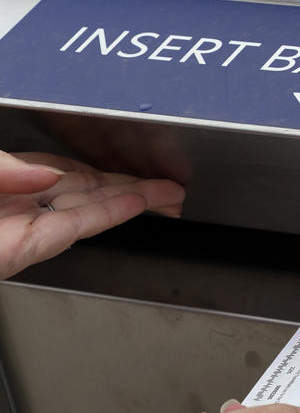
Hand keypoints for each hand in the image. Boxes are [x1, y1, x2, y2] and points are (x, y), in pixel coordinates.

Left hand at [0, 150, 184, 278]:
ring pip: (93, 209)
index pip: (69, 173)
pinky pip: (76, 226)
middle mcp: (23, 204)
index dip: (109, 174)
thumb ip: (7, 165)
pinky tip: (137, 204)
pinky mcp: (28, 246)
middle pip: (91, 192)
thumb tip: (48, 173)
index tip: (137, 173)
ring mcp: (28, 227)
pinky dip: (111, 214)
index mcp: (10, 182)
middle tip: (170, 189)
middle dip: (135, 188)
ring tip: (169, 197)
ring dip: (136, 200)